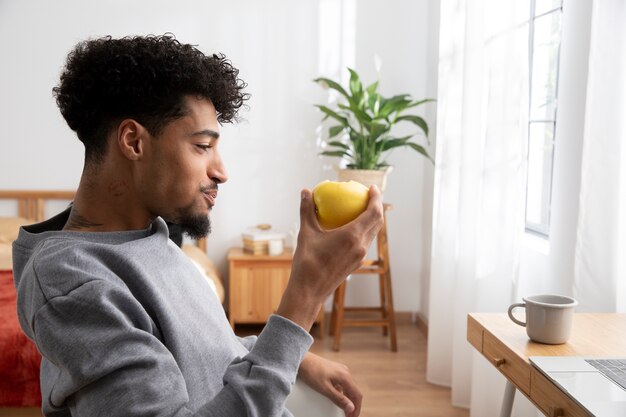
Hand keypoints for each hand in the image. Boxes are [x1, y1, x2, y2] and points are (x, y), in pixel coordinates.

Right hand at [277, 186, 383, 329]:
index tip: (373, 188)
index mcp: (352, 236)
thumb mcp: (306, 233)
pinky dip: (362, 231)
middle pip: (377, 223)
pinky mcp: (356, 264)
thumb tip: (305, 191)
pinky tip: (350, 228)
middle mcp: (361, 246)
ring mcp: (360, 257)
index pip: (374, 213)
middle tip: (369, 195)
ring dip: (371, 220)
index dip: (377, 199)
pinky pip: (364, 243)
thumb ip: (307, 210)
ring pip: (372, 234)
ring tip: (362, 209)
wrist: (309, 291)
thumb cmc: (307, 261)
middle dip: (377, 207)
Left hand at [298, 353, 361, 416]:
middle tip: (348, 416)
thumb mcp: (325, 389)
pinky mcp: (335, 370)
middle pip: (354, 392)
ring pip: (349, 388)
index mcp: (345, 376)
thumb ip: (339, 399)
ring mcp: (341, 370)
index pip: (357, 395)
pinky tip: (338, 398)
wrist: (302, 360)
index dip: (356, 409)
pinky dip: (343, 393)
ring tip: (344, 410)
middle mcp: (345, 372)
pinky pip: (343, 383)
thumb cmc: (311, 372)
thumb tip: (351, 408)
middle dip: (352, 405)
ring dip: (348, 399)